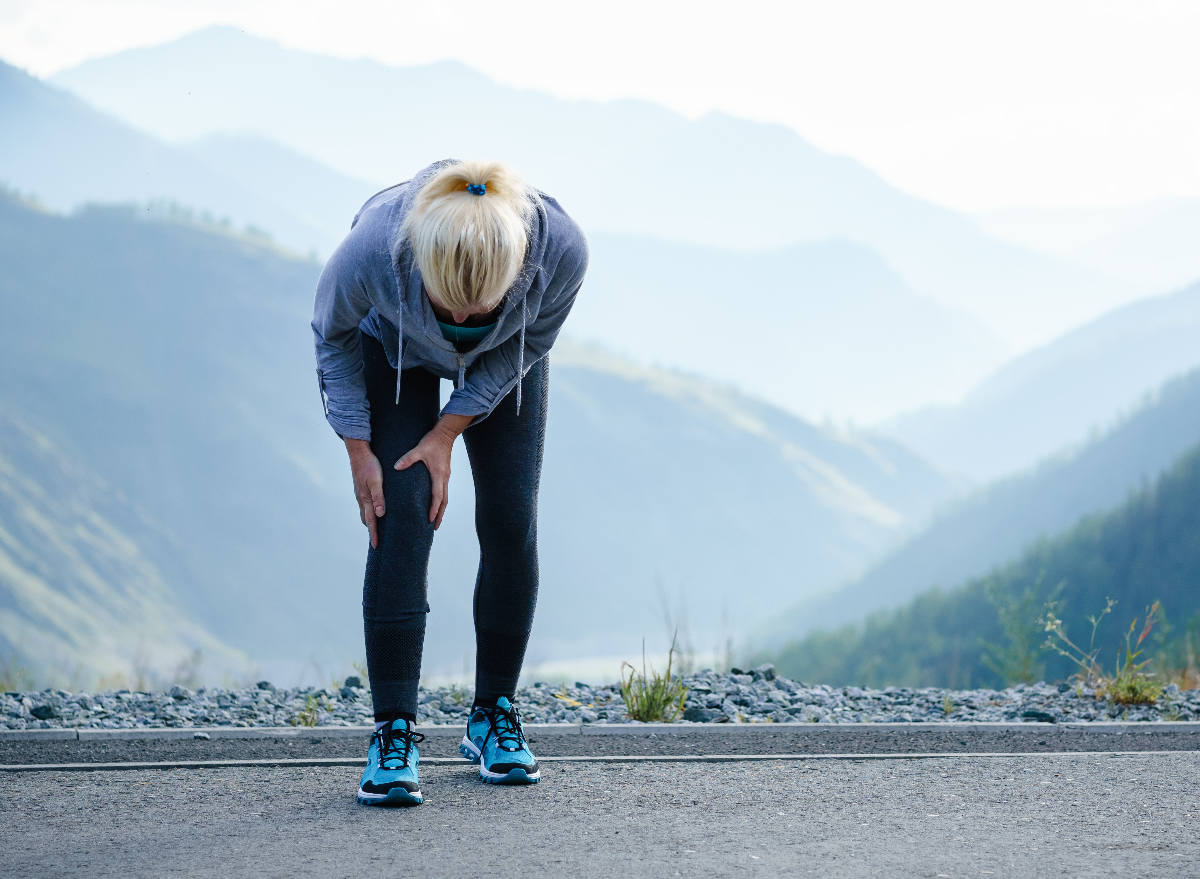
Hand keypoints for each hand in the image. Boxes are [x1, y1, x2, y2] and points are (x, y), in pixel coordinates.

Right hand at [344, 438, 384, 547]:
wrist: (359, 452)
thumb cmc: (370, 465)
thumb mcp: (376, 481)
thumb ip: (379, 497)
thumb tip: (381, 515)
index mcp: (365, 499)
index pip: (371, 521)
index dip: (374, 534)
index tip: (376, 546)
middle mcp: (361, 499)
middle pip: (367, 519)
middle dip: (372, 531)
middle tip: (377, 542)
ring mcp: (360, 494)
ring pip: (365, 512)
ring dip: (371, 522)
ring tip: (377, 529)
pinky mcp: (361, 489)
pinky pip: (366, 504)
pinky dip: (370, 512)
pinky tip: (376, 511)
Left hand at [395, 414, 471, 529]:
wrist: (445, 434)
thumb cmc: (432, 441)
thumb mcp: (419, 449)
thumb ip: (407, 459)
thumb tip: (396, 467)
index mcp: (438, 474)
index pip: (437, 496)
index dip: (434, 509)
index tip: (430, 519)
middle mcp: (444, 478)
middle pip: (444, 501)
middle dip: (439, 515)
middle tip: (434, 527)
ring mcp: (445, 476)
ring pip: (445, 497)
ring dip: (441, 510)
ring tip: (436, 521)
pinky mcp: (444, 474)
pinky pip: (444, 491)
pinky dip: (441, 501)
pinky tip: (436, 504)